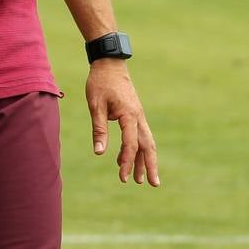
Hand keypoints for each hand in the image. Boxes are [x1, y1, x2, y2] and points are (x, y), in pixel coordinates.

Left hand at [86, 59, 158, 185]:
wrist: (110, 63)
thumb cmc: (100, 83)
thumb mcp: (95, 105)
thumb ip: (99, 129)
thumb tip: (99, 152)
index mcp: (129, 115)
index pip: (131, 144)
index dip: (127, 162)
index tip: (122, 177)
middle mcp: (138, 116)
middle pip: (148, 145)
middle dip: (151, 166)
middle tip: (153, 185)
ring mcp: (139, 115)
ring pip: (146, 141)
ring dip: (146, 160)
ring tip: (142, 179)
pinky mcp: (135, 113)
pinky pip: (140, 134)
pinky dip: (138, 148)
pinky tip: (130, 158)